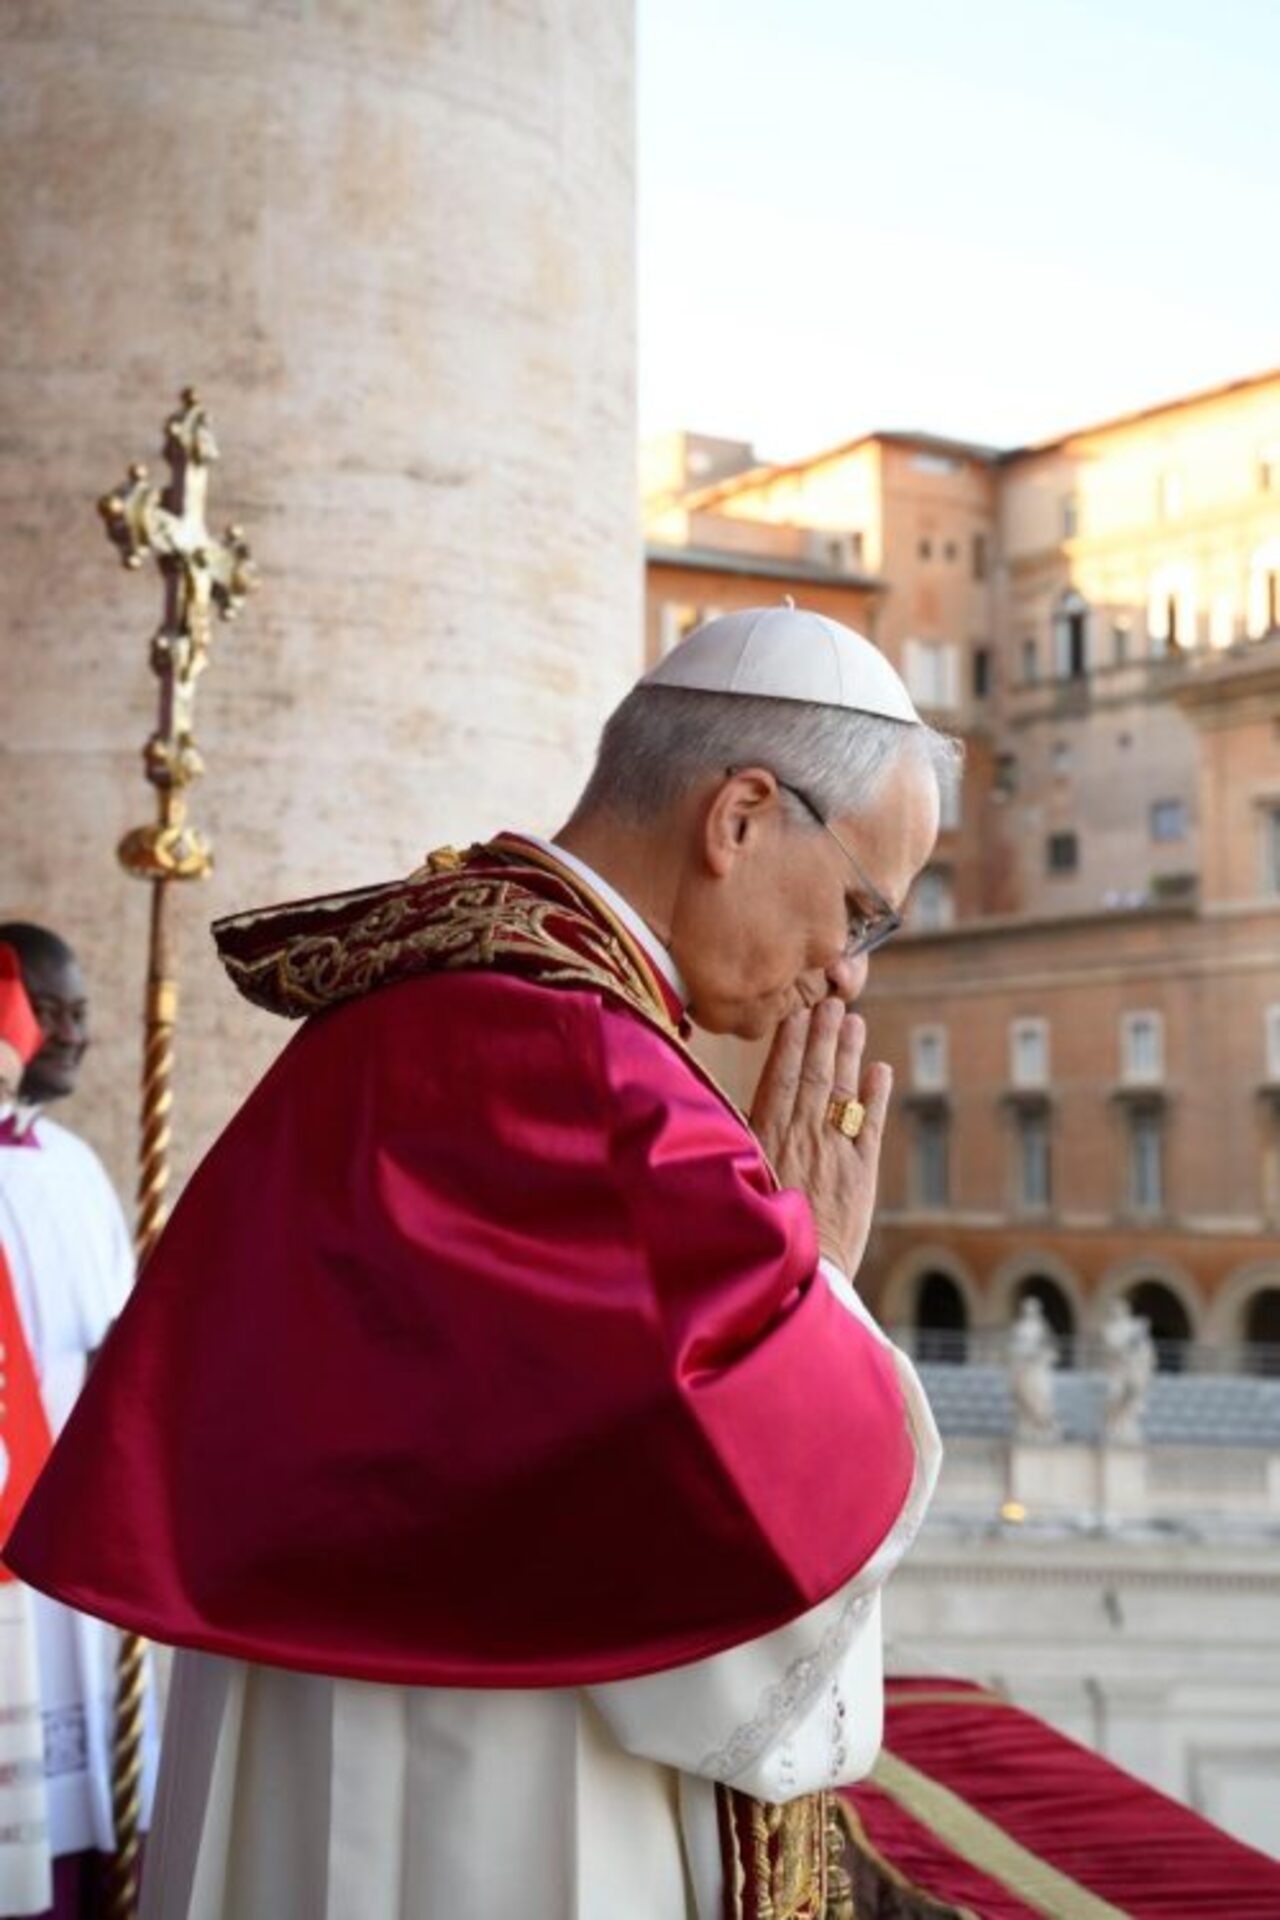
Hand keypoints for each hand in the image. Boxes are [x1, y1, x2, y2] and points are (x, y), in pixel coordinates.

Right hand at [749, 999, 892, 1277]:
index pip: (780, 1077)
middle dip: (823, 1035)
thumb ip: (737, 1141)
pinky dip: (878, 1096)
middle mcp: (804, 1138)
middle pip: (815, 1075)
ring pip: (843, 1092)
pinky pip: (873, 1126)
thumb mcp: (734, 1182)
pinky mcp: (862, 1176)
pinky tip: (880, 1070)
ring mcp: (836, 1154)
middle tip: (832, 1000)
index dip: (790, 1041)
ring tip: (854, 1022)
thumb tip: (726, 1106)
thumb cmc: (753, 1237)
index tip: (797, 1010)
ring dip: (849, 1054)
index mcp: (767, 1138)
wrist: (798, 1280)